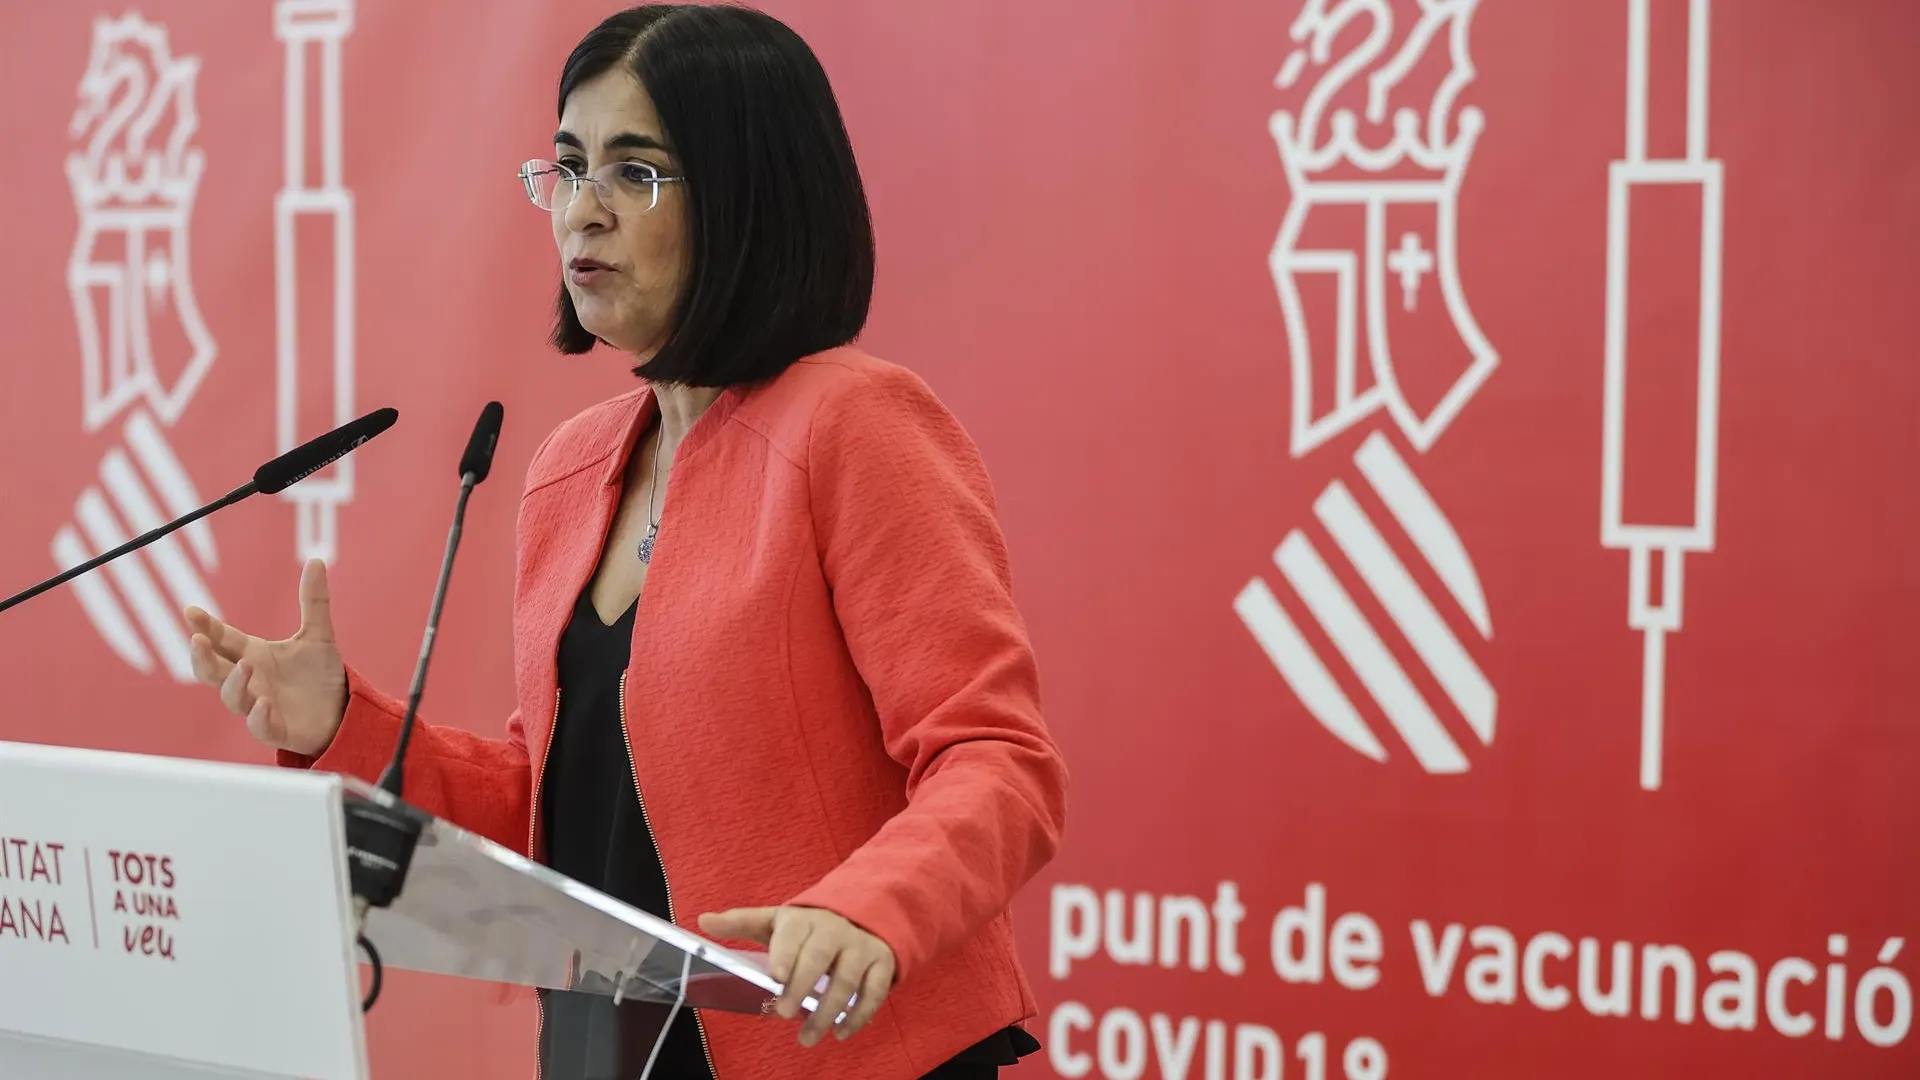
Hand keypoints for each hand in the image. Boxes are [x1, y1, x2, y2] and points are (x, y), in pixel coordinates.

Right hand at [184, 558, 347, 757]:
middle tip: (197, 640)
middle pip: (212, 670)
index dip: (205, 626)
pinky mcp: (277, 729)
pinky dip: (259, 717)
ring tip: (246, 666)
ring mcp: (259, 706)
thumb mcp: (318, 635)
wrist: (340, 712)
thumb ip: (314, 602)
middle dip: (201, 657)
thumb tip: (317, 560)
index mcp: (253, 655)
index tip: (191, 610)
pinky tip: (264, 704)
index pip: (222, 639)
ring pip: (233, 698)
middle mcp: (250, 680)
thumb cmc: (318, 676)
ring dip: (235, 683)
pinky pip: (261, 727)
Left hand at [698, 906, 895, 1045]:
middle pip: (818, 957)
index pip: (793, 935)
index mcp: (803, 920)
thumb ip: (741, 922)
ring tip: (808, 1037)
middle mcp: (834, 930)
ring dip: (827, 1011)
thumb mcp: (776, 922)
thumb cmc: (808, 928)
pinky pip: (874, 990)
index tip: (775, 976)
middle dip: (801, 986)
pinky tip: (842, 1032)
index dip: (785, 954)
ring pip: (846, 980)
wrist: (862, 914)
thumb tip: (703, 921)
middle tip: (784, 1013)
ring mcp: (860, 946)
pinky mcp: (881, 962)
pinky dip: (859, 1015)